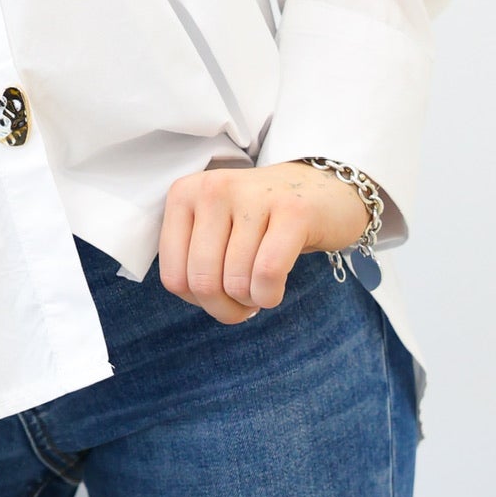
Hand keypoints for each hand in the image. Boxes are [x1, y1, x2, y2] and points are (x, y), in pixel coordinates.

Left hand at [156, 160, 371, 323]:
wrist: (322, 189)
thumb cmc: (262, 220)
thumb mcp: (213, 228)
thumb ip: (191, 259)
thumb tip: (195, 298)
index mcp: (185, 193)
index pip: (173, 277)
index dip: (198, 302)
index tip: (220, 294)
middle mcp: (214, 188)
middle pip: (203, 283)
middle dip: (226, 308)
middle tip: (245, 301)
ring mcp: (253, 196)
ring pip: (236, 283)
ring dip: (253, 301)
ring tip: (262, 286)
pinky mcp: (292, 211)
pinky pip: (268, 273)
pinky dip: (270, 295)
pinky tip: (276, 287)